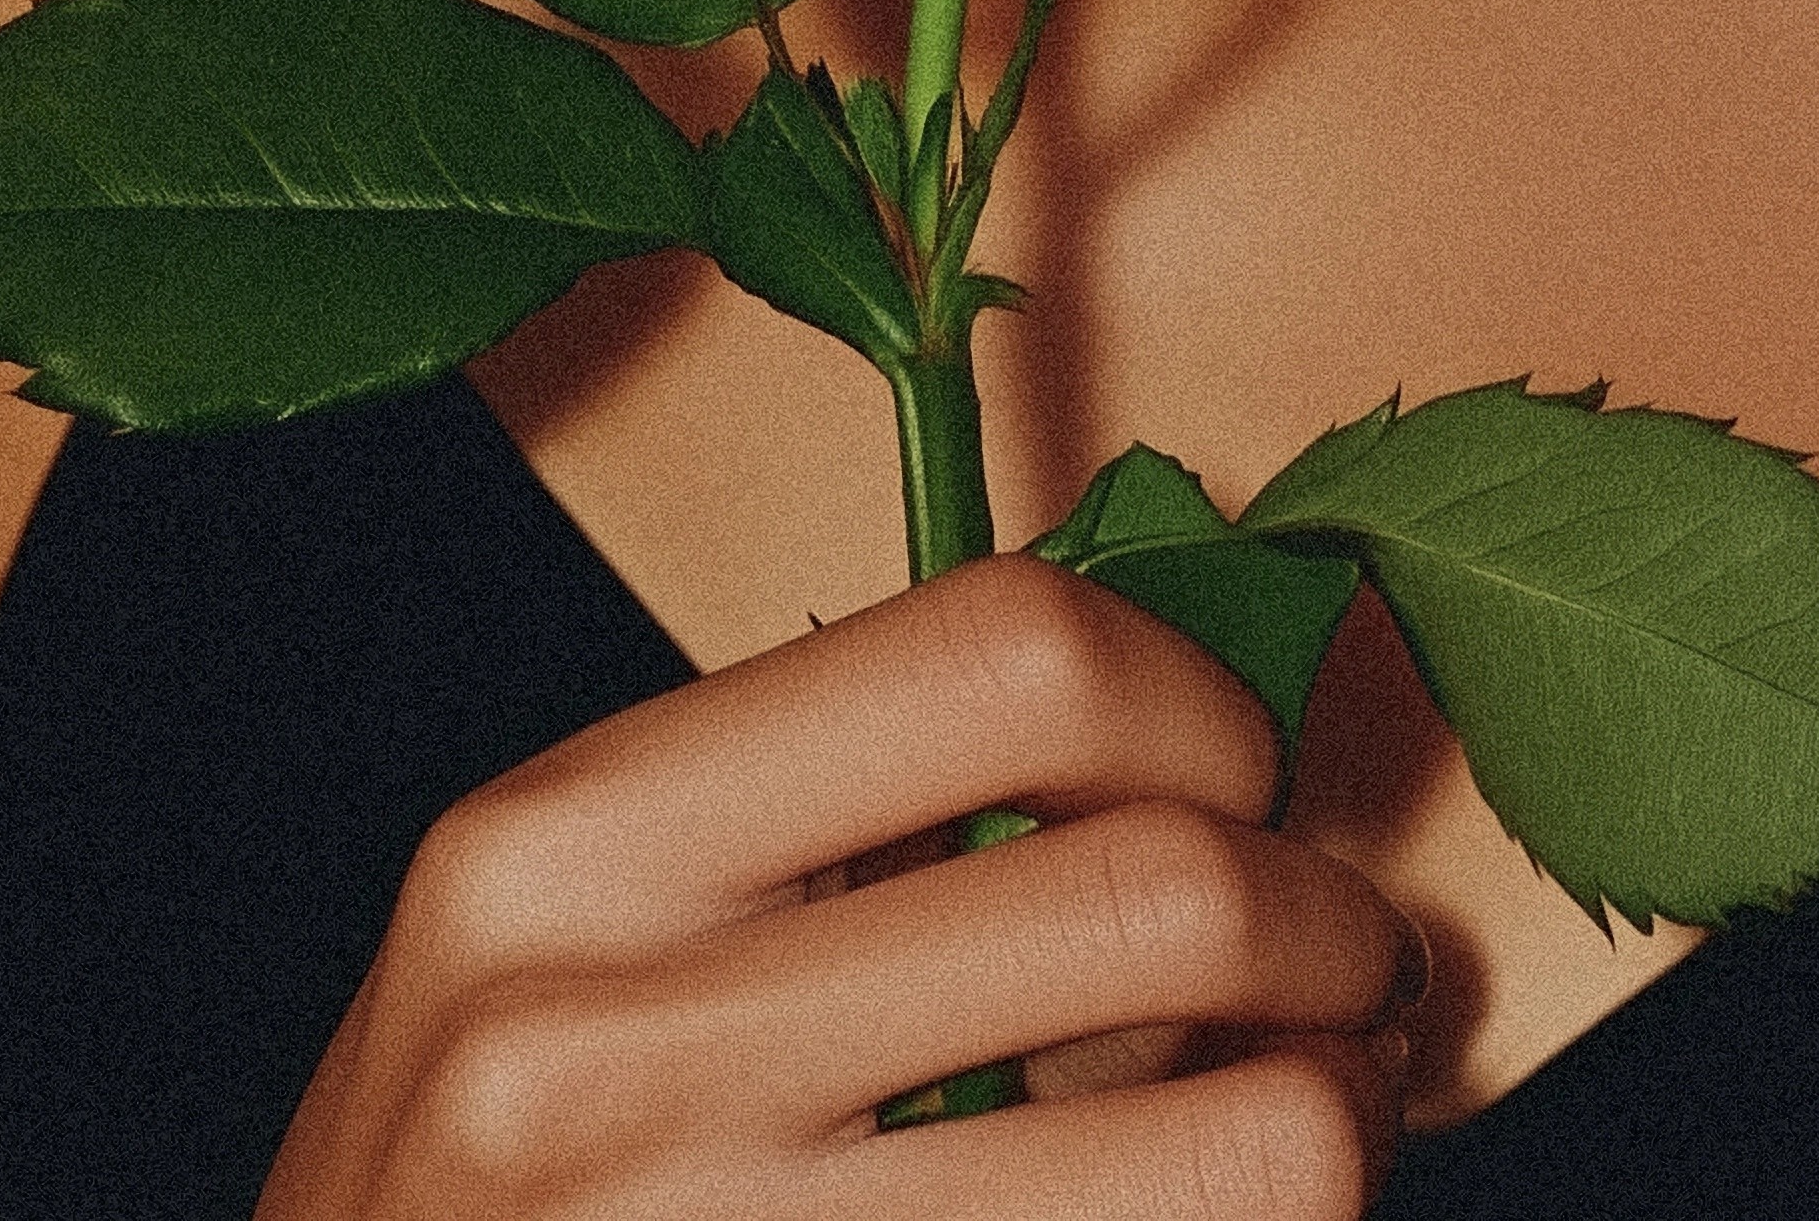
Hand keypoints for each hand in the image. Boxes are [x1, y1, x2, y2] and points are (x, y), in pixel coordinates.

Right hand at [255, 552, 1419, 1216]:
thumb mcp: (558, 946)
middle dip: (1331, 927)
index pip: (1007, 651)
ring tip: (1317, 1120)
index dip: (1190, 699)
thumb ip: (801, 821)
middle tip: (1344, 968)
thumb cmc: (474, 1193)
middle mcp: (609, 1051)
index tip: (1228, 768)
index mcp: (564, 847)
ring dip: (1337, 1126)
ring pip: (1241, 1154)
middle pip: (1161, 896)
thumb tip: (1165, 738)